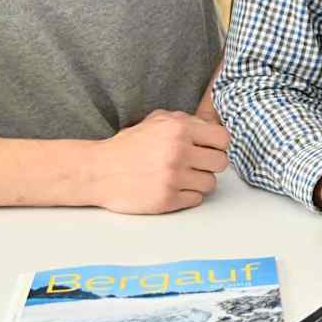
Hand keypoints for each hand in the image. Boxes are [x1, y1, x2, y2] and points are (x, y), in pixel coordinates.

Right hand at [85, 109, 229, 213]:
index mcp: (179, 128)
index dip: (217, 144)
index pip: (223, 138)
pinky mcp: (167, 200)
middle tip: (194, 165)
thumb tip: (211, 126)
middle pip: (221, 163)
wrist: (98, 171)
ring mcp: (174, 177)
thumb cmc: (128, 146)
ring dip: (198, 181)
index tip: (208, 148)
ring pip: (210, 183)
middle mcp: (179, 151)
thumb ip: (186, 120)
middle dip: (209, 164)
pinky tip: (172, 188)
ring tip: (180, 177)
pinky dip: (187, 196)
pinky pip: (196, 199)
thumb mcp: (156, 121)